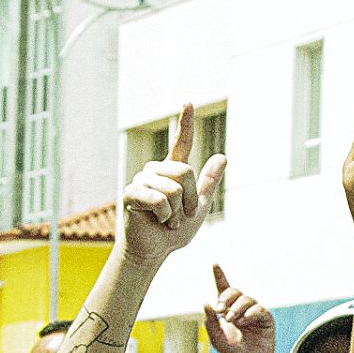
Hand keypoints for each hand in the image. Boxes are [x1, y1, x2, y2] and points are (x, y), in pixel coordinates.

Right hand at [122, 102, 226, 264]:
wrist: (155, 250)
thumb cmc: (174, 231)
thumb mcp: (199, 207)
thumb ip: (208, 182)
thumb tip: (222, 156)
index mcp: (172, 171)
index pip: (181, 143)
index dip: (186, 124)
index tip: (188, 102)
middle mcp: (155, 170)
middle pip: (185, 172)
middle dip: (190, 200)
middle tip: (180, 216)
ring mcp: (141, 180)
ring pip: (173, 189)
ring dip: (176, 212)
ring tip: (166, 220)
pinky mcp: (130, 193)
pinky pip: (159, 199)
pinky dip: (164, 216)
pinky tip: (156, 221)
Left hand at [203, 264, 276, 352]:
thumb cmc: (233, 352)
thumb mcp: (216, 337)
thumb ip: (210, 321)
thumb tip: (206, 303)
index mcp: (228, 309)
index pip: (224, 289)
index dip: (220, 276)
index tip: (214, 264)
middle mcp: (242, 308)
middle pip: (235, 291)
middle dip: (226, 297)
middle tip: (220, 310)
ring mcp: (254, 312)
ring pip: (246, 299)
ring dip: (236, 308)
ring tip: (231, 321)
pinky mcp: (266, 318)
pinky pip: (258, 309)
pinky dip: (249, 314)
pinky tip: (243, 323)